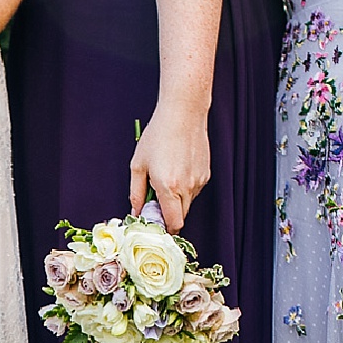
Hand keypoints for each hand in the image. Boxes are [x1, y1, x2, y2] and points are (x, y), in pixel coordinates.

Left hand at [129, 100, 211, 231]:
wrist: (183, 114)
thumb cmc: (159, 135)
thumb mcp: (138, 165)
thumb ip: (136, 193)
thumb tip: (136, 212)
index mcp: (168, 187)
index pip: (173, 223)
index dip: (165, 229)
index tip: (156, 225)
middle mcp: (187, 187)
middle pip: (181, 217)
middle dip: (169, 214)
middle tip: (156, 201)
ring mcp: (199, 181)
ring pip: (188, 203)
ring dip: (177, 199)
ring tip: (166, 177)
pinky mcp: (206, 174)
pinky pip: (194, 190)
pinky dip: (185, 187)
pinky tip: (178, 169)